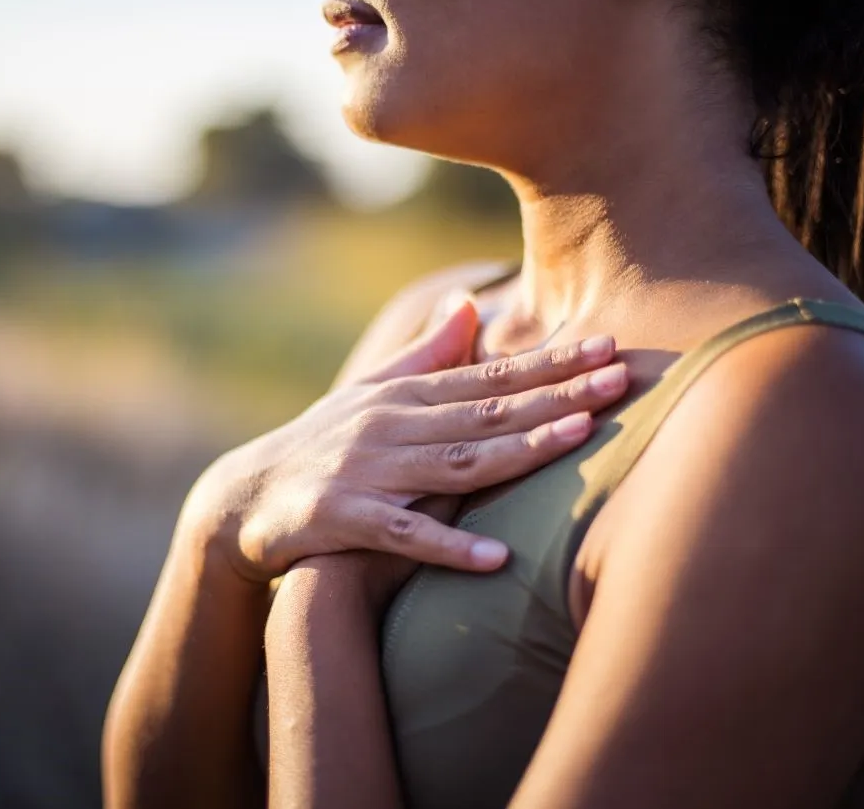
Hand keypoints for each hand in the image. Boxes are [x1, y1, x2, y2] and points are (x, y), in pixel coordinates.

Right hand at [180, 298, 628, 582]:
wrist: (243, 498)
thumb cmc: (321, 444)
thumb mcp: (371, 394)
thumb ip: (425, 355)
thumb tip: (468, 305)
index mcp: (406, 396)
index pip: (490, 377)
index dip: (551, 364)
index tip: (609, 347)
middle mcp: (391, 425)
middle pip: (486, 411)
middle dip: (557, 395)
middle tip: (620, 378)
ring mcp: (367, 470)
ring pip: (455, 462)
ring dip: (518, 451)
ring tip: (578, 439)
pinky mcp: (341, 518)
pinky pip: (402, 535)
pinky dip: (448, 546)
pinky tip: (496, 558)